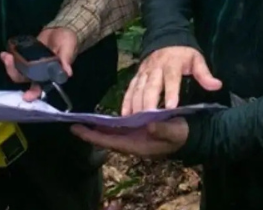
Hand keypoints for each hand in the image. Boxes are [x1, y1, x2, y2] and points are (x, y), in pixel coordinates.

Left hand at [0, 27, 77, 101]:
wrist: (62, 29)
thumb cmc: (68, 41)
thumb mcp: (68, 48)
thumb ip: (66, 59)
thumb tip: (68, 73)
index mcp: (50, 75)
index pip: (41, 88)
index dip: (33, 94)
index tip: (25, 96)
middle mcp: (39, 73)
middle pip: (24, 79)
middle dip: (14, 72)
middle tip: (9, 60)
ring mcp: (31, 65)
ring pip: (18, 71)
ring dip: (10, 66)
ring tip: (5, 55)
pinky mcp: (26, 56)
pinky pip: (16, 60)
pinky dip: (9, 58)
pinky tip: (6, 52)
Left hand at [70, 118, 188, 158]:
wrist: (188, 135)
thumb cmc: (181, 135)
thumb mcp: (174, 132)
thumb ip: (162, 129)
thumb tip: (149, 125)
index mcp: (137, 145)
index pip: (110, 141)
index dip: (93, 136)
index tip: (77, 129)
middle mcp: (131, 142)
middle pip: (106, 138)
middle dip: (91, 132)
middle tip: (74, 123)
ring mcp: (133, 137)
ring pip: (111, 133)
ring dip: (98, 127)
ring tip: (85, 118)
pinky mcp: (137, 131)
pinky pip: (119, 128)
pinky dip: (109, 123)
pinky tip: (103, 117)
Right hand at [122, 46, 221, 115]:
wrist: (165, 37)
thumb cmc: (183, 54)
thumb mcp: (196, 59)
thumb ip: (204, 74)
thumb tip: (217, 85)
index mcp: (172, 64)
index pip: (171, 79)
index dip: (171, 93)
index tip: (170, 107)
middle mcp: (155, 68)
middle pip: (151, 86)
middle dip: (149, 102)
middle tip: (149, 119)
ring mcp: (144, 72)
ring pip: (138, 88)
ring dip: (136, 104)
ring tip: (135, 120)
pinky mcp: (137, 76)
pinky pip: (130, 88)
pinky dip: (126, 101)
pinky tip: (124, 115)